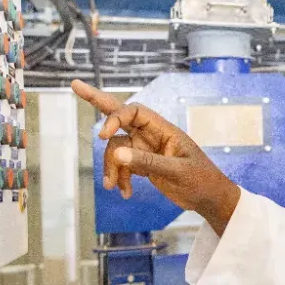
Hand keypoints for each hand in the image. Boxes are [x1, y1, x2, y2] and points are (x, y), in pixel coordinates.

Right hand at [71, 80, 240, 234]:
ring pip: (116, 149)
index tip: (103, 135)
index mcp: (164, 129)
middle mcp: (151, 135)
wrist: (209, 199)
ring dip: (111, 167)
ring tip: (113, 186)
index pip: (134, 112)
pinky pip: (121, 166)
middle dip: (97, 101)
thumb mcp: (177, 171)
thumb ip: (148, 162)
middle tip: (75, 85)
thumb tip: (119, 154)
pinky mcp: (142, 164)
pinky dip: (119, 178)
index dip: (115, 118)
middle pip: (120, 114)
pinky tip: (124, 192)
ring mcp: (145, 149)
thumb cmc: (202, 179)